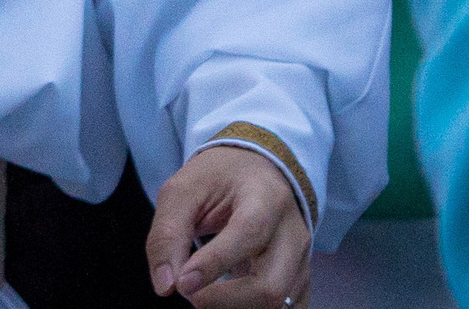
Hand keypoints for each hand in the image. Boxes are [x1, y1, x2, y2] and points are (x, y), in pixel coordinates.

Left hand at [147, 144, 308, 305]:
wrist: (259, 171)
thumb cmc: (219, 178)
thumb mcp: (183, 190)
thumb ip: (168, 234)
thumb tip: (165, 286)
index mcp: (265, 197)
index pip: (248, 235)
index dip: (214, 264)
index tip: (182, 284)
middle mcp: (293, 233)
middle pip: (271, 285)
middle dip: (225, 301)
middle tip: (190, 294)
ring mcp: (303, 261)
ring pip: (280, 305)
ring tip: (204, 295)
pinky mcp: (301, 281)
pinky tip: (228, 302)